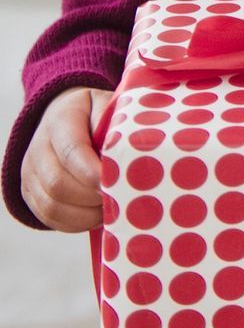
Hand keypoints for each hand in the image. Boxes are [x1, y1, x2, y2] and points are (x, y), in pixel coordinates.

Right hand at [22, 86, 110, 231]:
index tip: (117, 182)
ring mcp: (30, 173)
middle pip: (58, 183)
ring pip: (51, 206)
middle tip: (119, 199)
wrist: (62, 116)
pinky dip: (74, 223)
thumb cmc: (95, 111)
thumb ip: (115, 121)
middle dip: (91, 197)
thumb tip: (131, 149)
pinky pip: (47, 217)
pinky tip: (96, 217)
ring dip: (84, 215)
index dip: (93, 172)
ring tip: (112, 210)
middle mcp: (38, 147)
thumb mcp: (108, 104)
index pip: (72, 151)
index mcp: (60, 119)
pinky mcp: (30, 192)